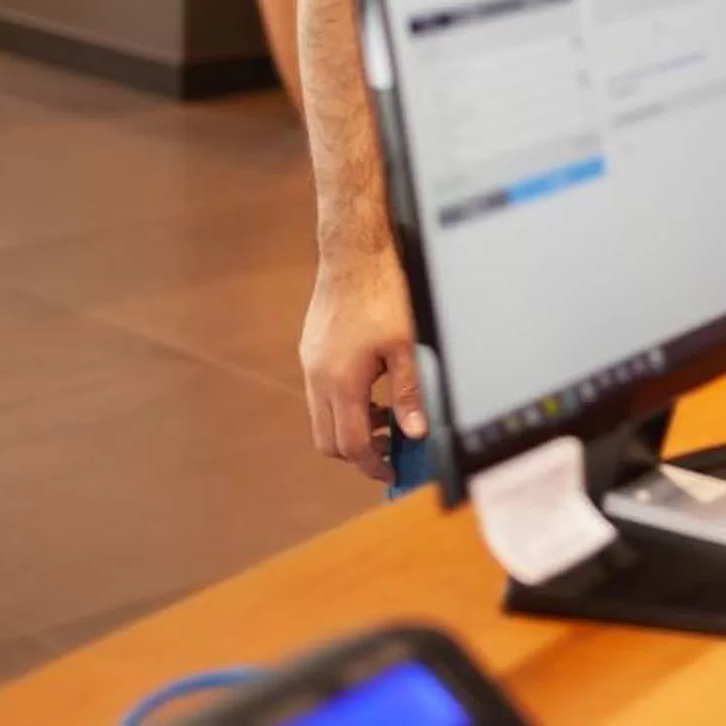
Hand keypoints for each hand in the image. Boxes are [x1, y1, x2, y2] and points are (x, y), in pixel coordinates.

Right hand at [301, 245, 420, 483]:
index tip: (391, 471)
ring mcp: (310, 364)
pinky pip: (319, 392)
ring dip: (350, 426)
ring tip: (386, 416)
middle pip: (328, 440)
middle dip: (357, 453)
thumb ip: (408, 393)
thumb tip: (415, 431)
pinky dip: (342, 403)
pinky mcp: (310, 350)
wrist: (352, 254)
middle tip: (389, 448)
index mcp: (342, 382)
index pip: (351, 444)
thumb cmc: (382, 294)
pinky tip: (370, 386)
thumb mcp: (406, 345)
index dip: (372, 464)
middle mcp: (318, 378)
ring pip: (321, 417)